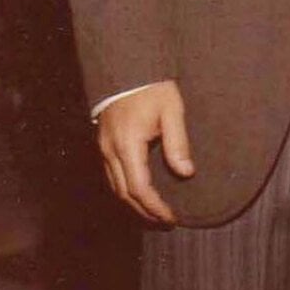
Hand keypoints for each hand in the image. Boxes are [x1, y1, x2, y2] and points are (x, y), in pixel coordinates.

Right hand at [97, 79, 193, 223]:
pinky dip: (125, 190)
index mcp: (127, 145)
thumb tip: (186, 173)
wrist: (127, 66)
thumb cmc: (152, 87)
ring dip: (133, 205)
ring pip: (115, 188)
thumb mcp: (171, 109)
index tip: (171, 218)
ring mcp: (104, 148)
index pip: (140, 188)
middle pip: (124, 194)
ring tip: (154, 214)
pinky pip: (111, 176)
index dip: (155, 207)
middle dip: (144, 212)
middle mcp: (111, 151)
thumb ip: (177, 142)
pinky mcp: (103, 144)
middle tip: (165, 222)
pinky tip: (138, 193)